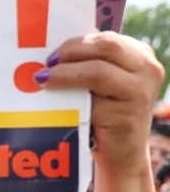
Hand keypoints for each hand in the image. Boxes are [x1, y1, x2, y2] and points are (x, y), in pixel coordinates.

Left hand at [40, 32, 165, 176]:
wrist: (121, 153)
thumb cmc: (105, 113)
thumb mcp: (102, 83)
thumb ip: (88, 64)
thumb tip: (51, 52)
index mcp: (140, 55)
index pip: (106, 38)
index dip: (76, 43)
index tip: (52, 54)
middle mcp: (147, 69)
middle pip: (106, 47)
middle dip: (70, 53)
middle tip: (46, 63)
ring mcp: (141, 92)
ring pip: (98, 71)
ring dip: (65, 74)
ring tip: (43, 79)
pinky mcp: (128, 115)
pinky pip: (93, 101)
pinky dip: (70, 99)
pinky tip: (55, 102)